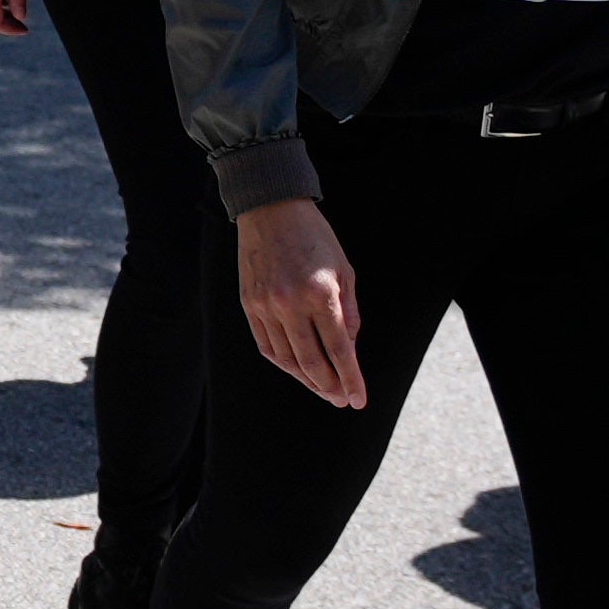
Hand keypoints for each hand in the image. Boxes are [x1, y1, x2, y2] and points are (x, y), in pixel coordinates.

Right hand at [235, 196, 363, 412]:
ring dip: (306, 379)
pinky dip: (283, 362)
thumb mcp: (343, 269)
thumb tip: (349, 348)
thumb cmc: (314, 237)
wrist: (270, 209)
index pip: (339, 350)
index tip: (359, 400)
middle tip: (341, 400)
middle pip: (312, 361)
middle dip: (330, 386)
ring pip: (287, 358)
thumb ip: (349, 311)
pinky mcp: (249, 304)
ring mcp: (266, 305)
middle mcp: (291, 303)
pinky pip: (266, 345)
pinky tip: (296, 370)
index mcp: (320, 293)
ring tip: (322, 389)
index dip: (351, 379)